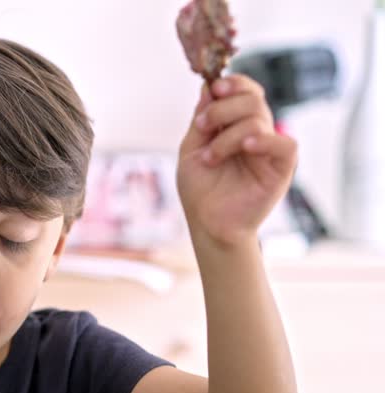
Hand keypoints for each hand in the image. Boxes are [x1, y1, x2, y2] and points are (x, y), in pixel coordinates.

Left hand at [176, 75, 297, 246]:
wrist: (207, 224)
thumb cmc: (200, 190)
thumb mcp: (190, 149)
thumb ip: (201, 119)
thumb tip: (208, 86)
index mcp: (235, 125)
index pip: (245, 91)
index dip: (233, 84)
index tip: (214, 88)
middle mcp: (255, 133)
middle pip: (252, 100)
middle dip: (223, 107)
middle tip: (204, 126)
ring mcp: (268, 150)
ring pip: (259, 119)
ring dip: (227, 135)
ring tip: (210, 158)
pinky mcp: (281, 169)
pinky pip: (285, 144)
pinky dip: (264, 140)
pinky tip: (245, 147)